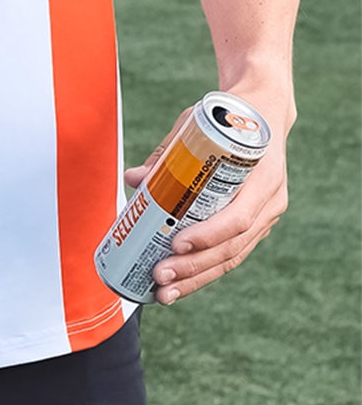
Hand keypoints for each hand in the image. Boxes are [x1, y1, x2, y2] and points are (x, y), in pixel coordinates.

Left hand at [124, 94, 291, 304]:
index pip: (238, 217)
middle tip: (159, 277)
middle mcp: (270, 202)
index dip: (208, 235)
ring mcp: (266, 216)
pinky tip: (181, 284)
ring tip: (164, 292)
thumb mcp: (198, 124)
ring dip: (197, 278)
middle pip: (233, 247)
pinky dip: (206, 269)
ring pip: (232, 257)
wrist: (263, 112)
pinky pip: (232, 253)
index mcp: (264, 176)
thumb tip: (132, 179)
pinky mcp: (256, 224)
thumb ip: (167, 152)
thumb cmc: (226, 116)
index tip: (177, 243)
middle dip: (194, 267)